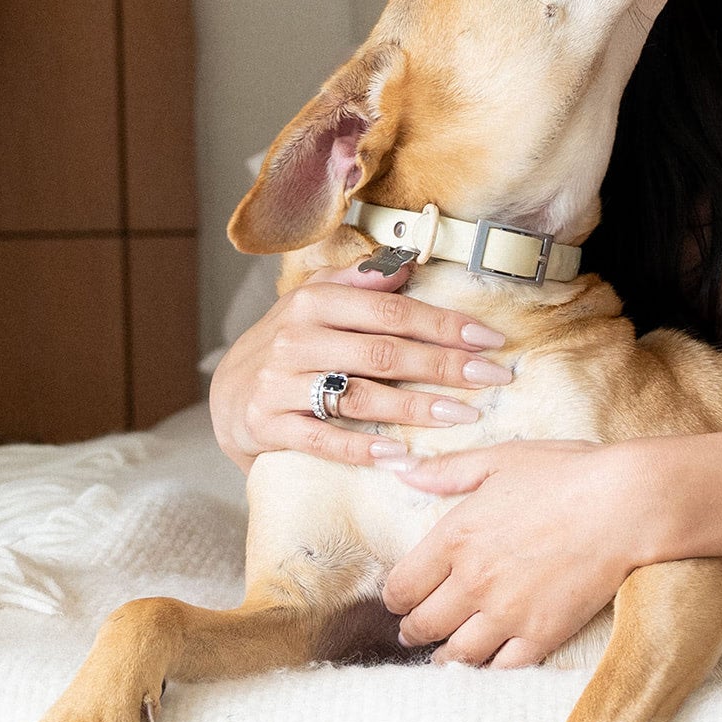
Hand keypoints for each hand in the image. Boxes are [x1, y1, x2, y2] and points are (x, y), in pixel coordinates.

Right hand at [207, 261, 513, 472]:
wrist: (228, 394)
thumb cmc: (292, 344)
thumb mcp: (316, 302)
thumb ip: (358, 282)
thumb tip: (407, 265)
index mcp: (313, 302)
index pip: (391, 312)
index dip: (445, 326)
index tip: (491, 340)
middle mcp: (295, 340)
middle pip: (383, 354)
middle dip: (446, 367)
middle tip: (493, 379)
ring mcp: (278, 384)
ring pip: (358, 397)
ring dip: (416, 409)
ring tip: (464, 416)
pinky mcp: (266, 425)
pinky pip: (322, 440)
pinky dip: (363, 449)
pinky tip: (401, 455)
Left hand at [382, 441, 654, 667]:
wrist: (629, 504)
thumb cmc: (570, 475)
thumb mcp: (505, 459)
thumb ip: (450, 470)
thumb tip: (404, 471)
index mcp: (455, 537)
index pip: (400, 588)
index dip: (397, 598)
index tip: (405, 600)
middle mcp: (472, 581)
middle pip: (422, 626)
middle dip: (415, 631)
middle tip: (418, 632)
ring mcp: (507, 612)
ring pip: (456, 654)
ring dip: (446, 657)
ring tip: (448, 654)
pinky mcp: (542, 634)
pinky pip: (500, 668)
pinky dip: (490, 669)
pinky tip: (490, 662)